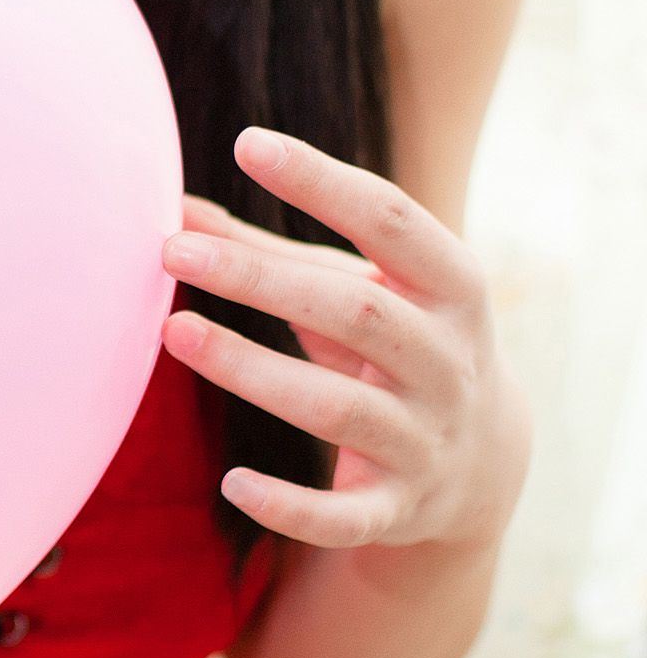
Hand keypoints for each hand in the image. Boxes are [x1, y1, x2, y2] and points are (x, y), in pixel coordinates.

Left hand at [159, 127, 528, 554]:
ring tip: (173, 332)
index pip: (391, 219)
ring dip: (251, 371)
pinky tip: (231, 483)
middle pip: (356, 311)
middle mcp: (449, 361)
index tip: (248, 143)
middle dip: (260, 282)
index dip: (322, 182)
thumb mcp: (356, 288)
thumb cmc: (393, 345)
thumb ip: (269, 251)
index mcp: (450, 287)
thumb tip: (172, 207)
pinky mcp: (399, 508)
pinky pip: (344, 514)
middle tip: (171, 252)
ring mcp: (428, 438)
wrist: (486, 465)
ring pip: (337, 407)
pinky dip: (290, 504)